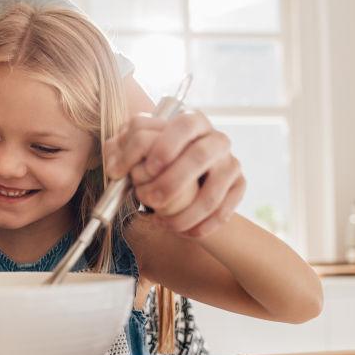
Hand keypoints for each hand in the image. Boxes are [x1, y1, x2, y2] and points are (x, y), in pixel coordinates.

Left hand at [104, 111, 244, 236]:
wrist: (187, 183)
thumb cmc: (155, 163)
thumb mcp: (135, 152)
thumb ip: (121, 153)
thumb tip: (115, 168)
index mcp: (191, 122)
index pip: (182, 126)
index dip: (164, 146)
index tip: (144, 169)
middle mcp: (215, 139)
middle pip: (200, 155)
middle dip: (172, 182)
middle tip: (150, 200)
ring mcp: (230, 162)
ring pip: (213, 189)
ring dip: (185, 212)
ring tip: (162, 223)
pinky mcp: (239, 185)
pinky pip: (225, 209)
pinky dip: (203, 225)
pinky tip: (185, 232)